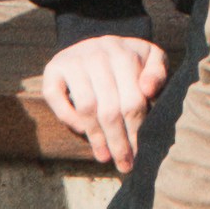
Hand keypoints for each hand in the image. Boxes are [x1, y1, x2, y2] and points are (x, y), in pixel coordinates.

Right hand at [31, 34, 168, 174]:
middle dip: (117, 141)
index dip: (136, 130)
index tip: (139, 153)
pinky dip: (69, 119)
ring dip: (96, 137)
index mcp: (124, 52)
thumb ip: (157, 73)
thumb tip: (148, 90)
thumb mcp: (150, 59)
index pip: (132, 100)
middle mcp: (96, 53)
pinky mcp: (52, 69)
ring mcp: (72, 60)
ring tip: (105, 157)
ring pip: (86, 107)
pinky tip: (84, 133)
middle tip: (124, 164)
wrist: (97, 44)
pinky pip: (57, 100)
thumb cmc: (129, 60)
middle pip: (109, 108)